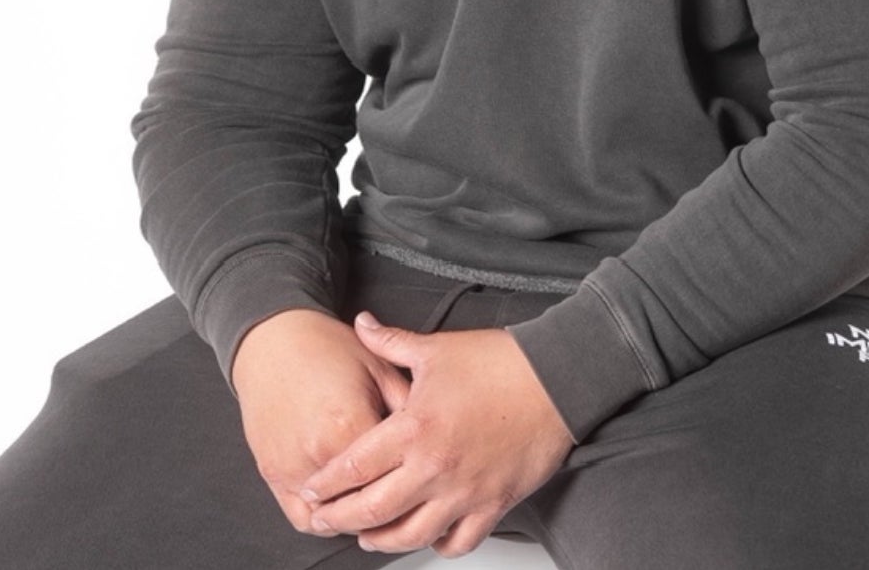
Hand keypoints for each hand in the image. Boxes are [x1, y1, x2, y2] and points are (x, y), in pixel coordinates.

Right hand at [229, 308, 412, 535]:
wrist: (272, 340)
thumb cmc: (325, 349)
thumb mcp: (378, 367)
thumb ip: (408, 405)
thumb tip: (437, 434)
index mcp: (350, 424)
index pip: (393, 477)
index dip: (416, 485)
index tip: (429, 484)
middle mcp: (318, 452)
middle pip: (365, 505)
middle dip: (391, 510)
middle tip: (411, 502)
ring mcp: (292, 468)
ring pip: (334, 520)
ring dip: (356, 520)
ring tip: (378, 512)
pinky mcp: (272, 474)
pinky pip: (301, 518)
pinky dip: (323, 522)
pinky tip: (341, 512)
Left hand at [299, 312, 576, 556]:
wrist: (557, 379)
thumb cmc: (500, 363)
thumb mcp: (436, 349)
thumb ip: (390, 342)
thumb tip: (362, 323)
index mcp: (414, 429)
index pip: (354, 467)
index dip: (326, 485)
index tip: (312, 491)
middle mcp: (435, 467)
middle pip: (372, 510)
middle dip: (340, 519)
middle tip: (324, 520)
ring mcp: (465, 491)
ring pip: (412, 535)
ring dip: (383, 540)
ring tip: (367, 536)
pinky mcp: (494, 503)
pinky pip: (460, 540)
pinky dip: (439, 544)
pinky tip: (427, 536)